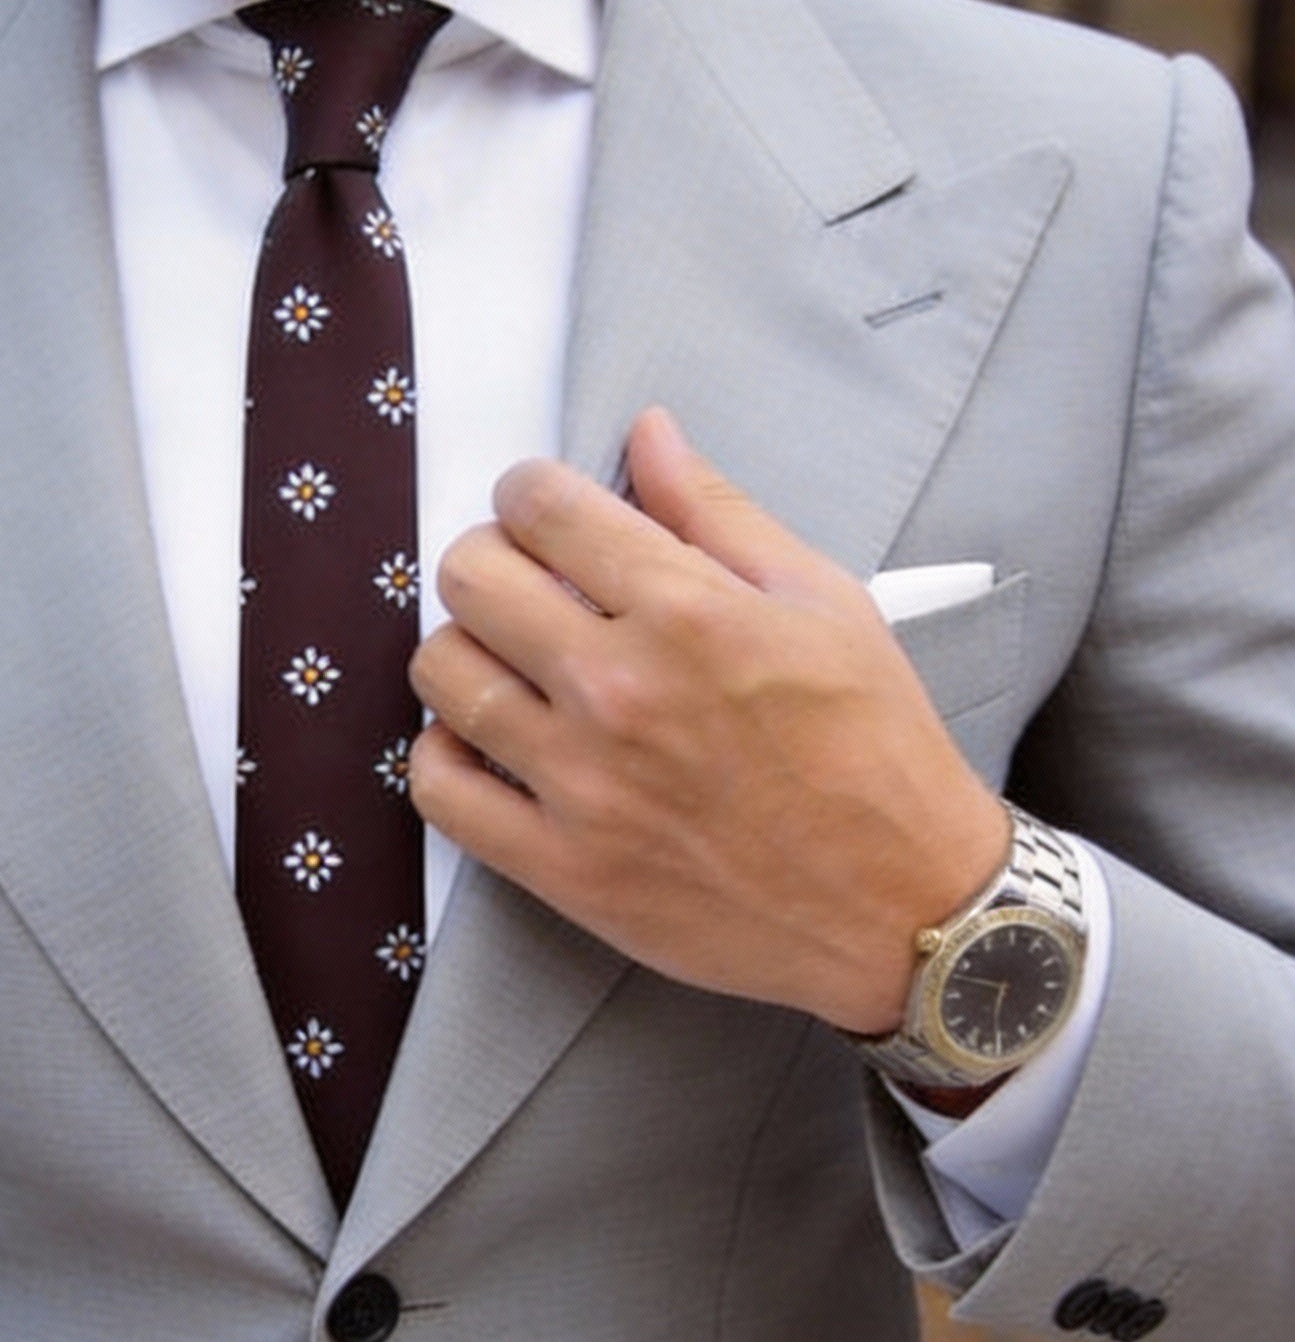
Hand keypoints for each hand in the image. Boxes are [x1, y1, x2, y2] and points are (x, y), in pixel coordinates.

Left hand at [407, 407, 1007, 1033]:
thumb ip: (718, 513)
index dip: (529, 492)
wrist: (902, 907)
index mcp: (687, 612)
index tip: (541, 510)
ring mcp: (581, 784)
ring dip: (462, 649)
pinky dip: (443, 754)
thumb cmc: (875, 751)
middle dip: (488, 557)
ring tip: (507, 660)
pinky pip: (439, 790)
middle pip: (470, 578)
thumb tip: (647, 434)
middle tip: (523, 580)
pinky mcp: (561, 866)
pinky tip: (485, 740)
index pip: (541, 507)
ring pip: (441, 674)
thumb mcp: (823, 602)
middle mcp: (620, 691)